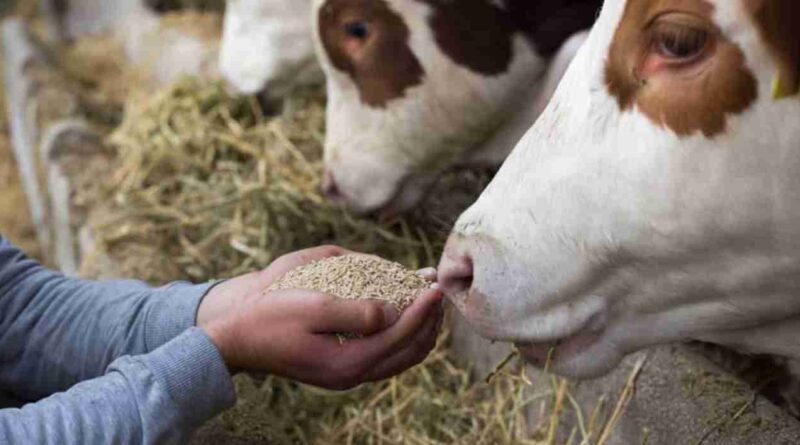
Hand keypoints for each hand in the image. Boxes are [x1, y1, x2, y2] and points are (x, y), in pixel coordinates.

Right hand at [197, 246, 443, 389]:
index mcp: (348, 362)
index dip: (423, 308)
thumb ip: (358, 312)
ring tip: (427, 302)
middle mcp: (353, 374)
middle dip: (429, 321)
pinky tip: (401, 315)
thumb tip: (395, 313)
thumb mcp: (314, 305)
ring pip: (401, 358)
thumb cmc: (271, 316)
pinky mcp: (341, 369)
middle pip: (410, 352)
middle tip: (437, 291)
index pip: (402, 334)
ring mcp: (347, 375)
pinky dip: (402, 336)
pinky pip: (385, 357)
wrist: (238, 339)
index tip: (434, 284)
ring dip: (419, 330)